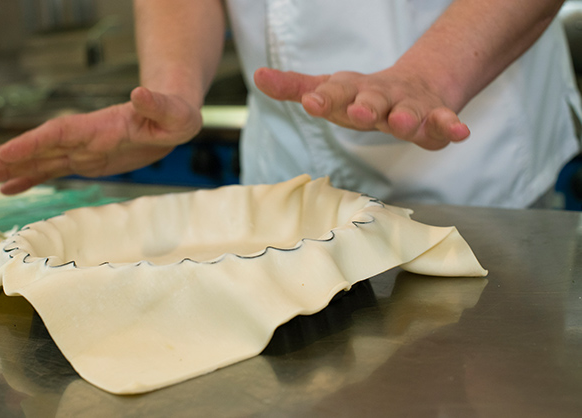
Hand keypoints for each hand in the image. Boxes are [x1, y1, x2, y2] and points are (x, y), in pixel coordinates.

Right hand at [0, 87, 201, 194]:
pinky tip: (9, 186)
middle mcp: (86, 138)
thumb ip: (157, 105)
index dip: (32, 144)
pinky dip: (31, 178)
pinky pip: (54, 170)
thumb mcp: (175, 113)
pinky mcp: (88, 160)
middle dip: (9, 156)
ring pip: (42, 160)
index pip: (59, 134)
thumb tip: (140, 93)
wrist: (172, 118)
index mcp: (101, 127)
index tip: (4, 154)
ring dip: (12, 168)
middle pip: (41, 146)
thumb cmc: (176, 115)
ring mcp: (84, 149)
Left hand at [254, 67, 469, 149]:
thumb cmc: (361, 95)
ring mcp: (408, 105)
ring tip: (401, 121)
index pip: (334, 93)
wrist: (412, 87)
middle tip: (357, 112)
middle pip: (371, 101)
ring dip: (405, 117)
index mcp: (351, 92)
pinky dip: (450, 127)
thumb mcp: (328, 90)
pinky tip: (460, 133)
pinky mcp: (433, 117)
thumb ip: (295, 86)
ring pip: (407, 111)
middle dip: (364, 107)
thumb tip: (257, 75)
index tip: (309, 101)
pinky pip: (443, 122)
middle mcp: (379, 97)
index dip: (323, 98)